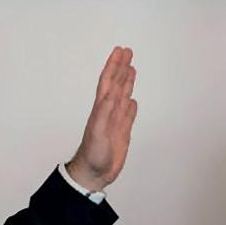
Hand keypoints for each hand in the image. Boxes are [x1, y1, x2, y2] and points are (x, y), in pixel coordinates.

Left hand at [66, 46, 137, 192]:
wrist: (93, 173)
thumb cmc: (93, 154)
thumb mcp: (98, 131)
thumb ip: (105, 111)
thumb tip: (113, 92)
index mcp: (101, 108)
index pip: (108, 81)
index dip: (113, 65)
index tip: (120, 50)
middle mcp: (108, 111)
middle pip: (116, 84)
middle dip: (121, 67)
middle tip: (128, 51)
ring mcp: (115, 121)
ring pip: (122, 96)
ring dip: (126, 82)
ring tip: (131, 68)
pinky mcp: (121, 133)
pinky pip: (127, 115)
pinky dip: (130, 106)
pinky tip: (133, 100)